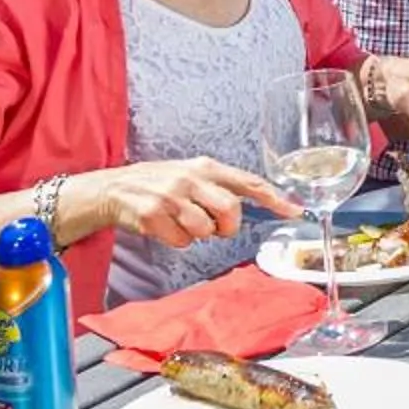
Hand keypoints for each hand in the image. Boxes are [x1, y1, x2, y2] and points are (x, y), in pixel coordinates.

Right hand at [95, 157, 296, 247]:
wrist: (114, 188)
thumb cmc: (159, 184)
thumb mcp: (192, 175)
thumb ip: (221, 187)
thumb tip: (254, 204)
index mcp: (205, 167)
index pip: (248, 181)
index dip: (274, 198)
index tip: (294, 210)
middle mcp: (190, 178)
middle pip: (230, 211)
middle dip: (226, 227)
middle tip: (214, 228)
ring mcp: (171, 195)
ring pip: (205, 230)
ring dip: (197, 234)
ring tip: (180, 221)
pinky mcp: (153, 214)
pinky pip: (181, 241)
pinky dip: (177, 240)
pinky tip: (164, 227)